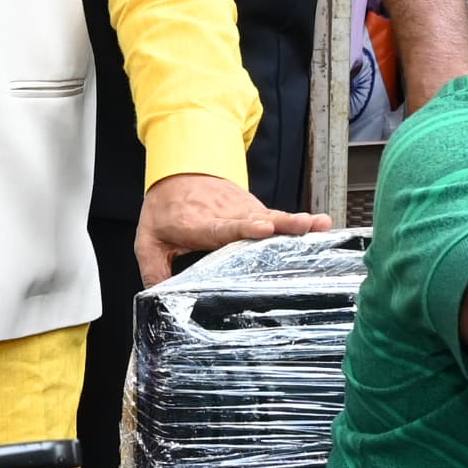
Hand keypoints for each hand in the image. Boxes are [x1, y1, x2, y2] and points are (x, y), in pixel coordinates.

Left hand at [135, 173, 330, 283]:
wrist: (179, 169)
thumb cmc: (164, 207)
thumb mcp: (147, 239)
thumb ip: (153, 269)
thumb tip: (159, 298)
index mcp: (198, 222)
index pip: (223, 226)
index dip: (244, 227)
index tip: (263, 228)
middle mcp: (226, 213)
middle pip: (256, 220)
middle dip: (281, 224)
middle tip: (305, 226)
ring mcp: (243, 209)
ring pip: (271, 216)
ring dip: (295, 221)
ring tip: (320, 224)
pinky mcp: (254, 209)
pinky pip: (276, 217)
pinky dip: (296, 222)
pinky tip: (319, 225)